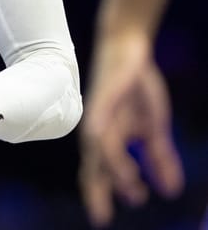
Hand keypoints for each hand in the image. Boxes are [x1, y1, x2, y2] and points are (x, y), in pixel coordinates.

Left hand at [78, 31, 183, 226]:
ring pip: (101, 145)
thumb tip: (171, 190)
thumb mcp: (153, 127)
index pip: (99, 172)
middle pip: (94, 164)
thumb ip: (159, 158)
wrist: (128, 52)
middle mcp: (99, 129)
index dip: (99, 194)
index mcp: (108, 139)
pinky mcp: (105, 96)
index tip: (101, 220)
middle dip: (97, 189)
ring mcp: (100, 113)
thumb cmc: (135, 91)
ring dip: (114, 166)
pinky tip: (99, 140)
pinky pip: (100, 115)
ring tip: (129, 185)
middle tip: (101, 216)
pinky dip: (99, 130)